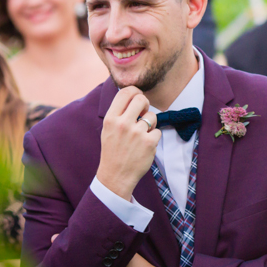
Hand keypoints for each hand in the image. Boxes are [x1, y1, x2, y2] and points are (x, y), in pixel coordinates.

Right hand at [95, 86, 160, 200]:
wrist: (116, 175)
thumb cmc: (113, 151)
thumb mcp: (108, 129)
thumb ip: (119, 113)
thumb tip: (133, 95)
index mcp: (110, 119)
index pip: (125, 92)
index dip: (135, 91)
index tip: (138, 96)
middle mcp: (123, 124)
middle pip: (141, 99)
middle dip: (145, 104)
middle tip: (143, 112)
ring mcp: (137, 133)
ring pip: (152, 116)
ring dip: (150, 124)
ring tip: (141, 135)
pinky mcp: (149, 142)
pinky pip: (157, 131)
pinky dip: (153, 137)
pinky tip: (144, 145)